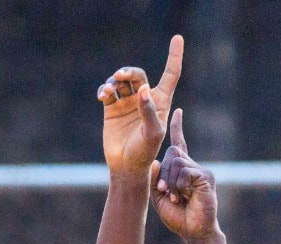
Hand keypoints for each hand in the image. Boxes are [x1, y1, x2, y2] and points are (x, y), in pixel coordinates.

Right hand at [98, 35, 182, 176]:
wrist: (125, 166)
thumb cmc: (145, 152)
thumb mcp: (152, 133)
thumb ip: (149, 110)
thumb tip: (143, 88)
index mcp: (160, 102)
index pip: (171, 74)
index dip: (174, 56)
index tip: (177, 38)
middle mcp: (145, 99)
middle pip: (139, 75)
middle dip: (129, 72)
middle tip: (121, 76)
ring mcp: (128, 103)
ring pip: (121, 81)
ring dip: (114, 81)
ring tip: (108, 91)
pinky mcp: (112, 109)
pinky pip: (107, 92)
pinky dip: (104, 90)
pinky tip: (103, 95)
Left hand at [151, 109, 218, 240]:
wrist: (193, 231)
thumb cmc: (178, 217)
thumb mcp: (159, 198)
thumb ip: (155, 180)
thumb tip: (155, 162)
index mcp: (182, 169)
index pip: (179, 143)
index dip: (178, 127)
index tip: (178, 111)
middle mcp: (193, 166)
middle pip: (172, 153)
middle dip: (164, 173)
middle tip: (166, 191)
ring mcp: (200, 170)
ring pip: (177, 162)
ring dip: (171, 182)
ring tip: (177, 197)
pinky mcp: (206, 176)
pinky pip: (185, 172)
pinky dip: (180, 186)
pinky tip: (185, 196)